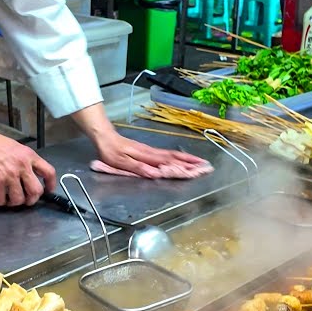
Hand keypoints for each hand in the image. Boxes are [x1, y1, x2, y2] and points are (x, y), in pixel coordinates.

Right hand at [0, 128, 56, 206]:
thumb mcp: (16, 148)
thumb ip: (25, 162)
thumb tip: (29, 177)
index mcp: (29, 156)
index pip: (49, 172)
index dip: (51, 185)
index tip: (47, 191)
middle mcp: (22, 165)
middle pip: (36, 191)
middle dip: (30, 200)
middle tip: (23, 200)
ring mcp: (10, 174)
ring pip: (19, 199)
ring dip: (12, 202)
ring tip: (5, 198)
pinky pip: (1, 200)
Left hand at [93, 130, 207, 177]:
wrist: (104, 136)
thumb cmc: (111, 151)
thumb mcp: (121, 162)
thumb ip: (138, 168)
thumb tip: (155, 173)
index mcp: (147, 156)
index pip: (170, 162)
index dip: (185, 166)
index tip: (198, 169)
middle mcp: (151, 153)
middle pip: (175, 158)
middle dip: (192, 163)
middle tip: (206, 166)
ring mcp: (150, 151)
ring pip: (172, 156)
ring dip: (187, 160)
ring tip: (199, 163)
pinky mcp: (148, 151)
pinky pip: (166, 155)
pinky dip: (177, 157)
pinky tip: (181, 159)